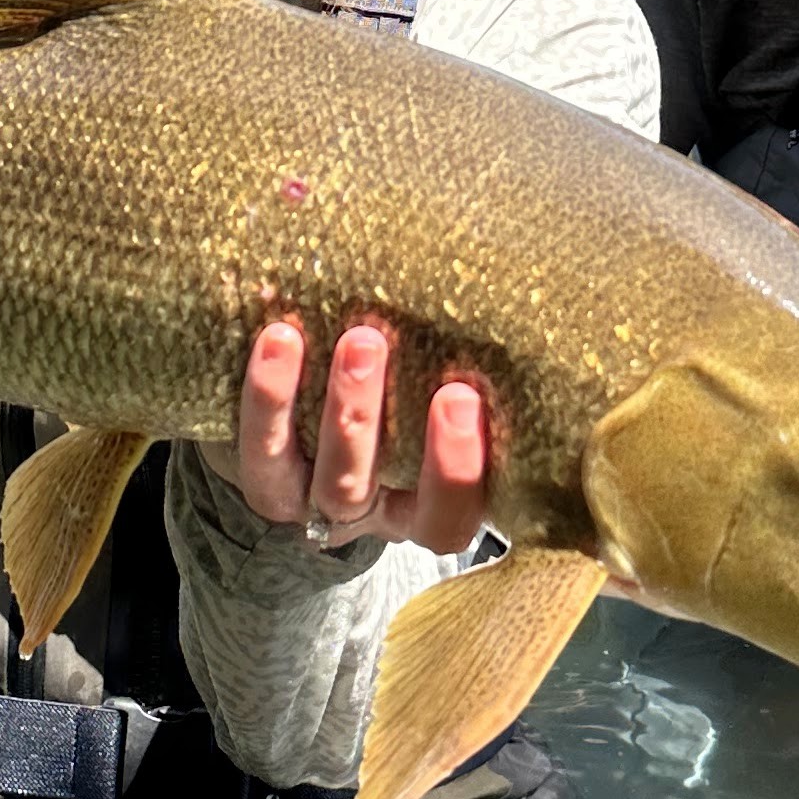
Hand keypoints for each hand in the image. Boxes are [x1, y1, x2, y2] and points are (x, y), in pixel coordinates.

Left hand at [233, 320, 492, 553]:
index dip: (459, 471)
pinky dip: (270, 398)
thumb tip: (540, 281)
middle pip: (382, 495)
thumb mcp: (442, 393)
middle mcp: (371, 511)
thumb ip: (479, 367)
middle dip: (409, 441)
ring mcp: (311, 501)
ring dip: (349, 413)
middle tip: (434, 377)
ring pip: (329, 482)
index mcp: (425, 505)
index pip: (453, 517)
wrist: (297, 430)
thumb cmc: (404, 394)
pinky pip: (259, 453)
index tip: (467, 399)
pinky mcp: (261, 477)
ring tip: (361, 341)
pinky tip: (280, 339)